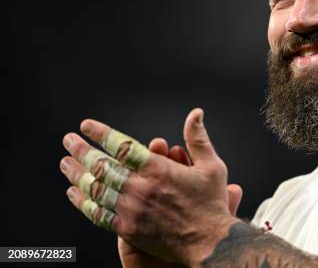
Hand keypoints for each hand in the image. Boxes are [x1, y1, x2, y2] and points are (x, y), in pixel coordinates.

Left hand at [60, 109, 239, 266]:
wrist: (209, 243)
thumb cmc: (212, 203)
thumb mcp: (212, 166)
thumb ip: (198, 138)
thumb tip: (196, 113)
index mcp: (158, 169)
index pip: (121, 145)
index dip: (102, 133)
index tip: (87, 125)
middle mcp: (140, 188)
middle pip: (101, 165)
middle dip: (81, 150)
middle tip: (69, 141)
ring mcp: (131, 210)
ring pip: (95, 189)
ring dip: (77, 174)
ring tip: (65, 163)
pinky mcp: (128, 229)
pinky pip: (97, 214)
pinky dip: (82, 202)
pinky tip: (74, 193)